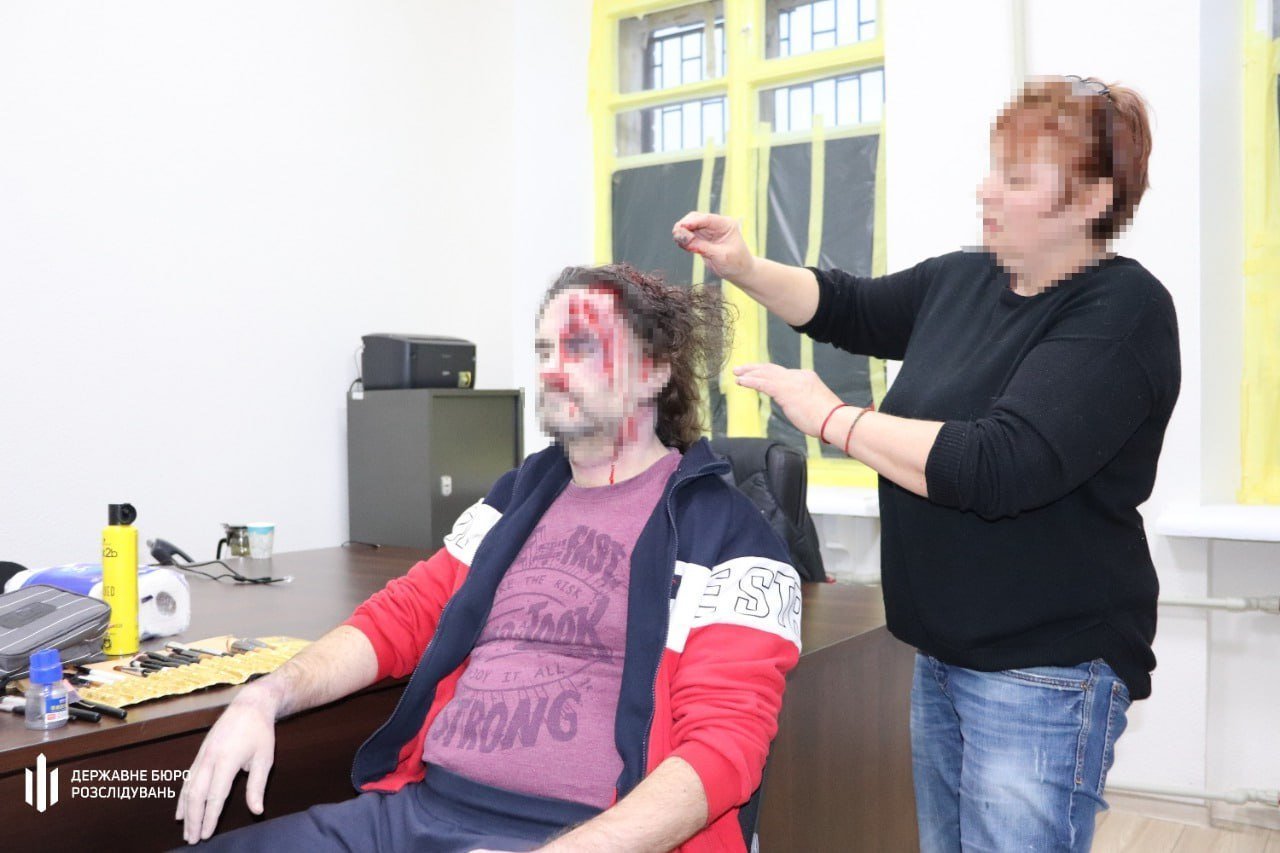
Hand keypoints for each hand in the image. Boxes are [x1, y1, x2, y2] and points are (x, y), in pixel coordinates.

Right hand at [175, 684, 279, 844]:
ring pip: (188, 788)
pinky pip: (188, 779)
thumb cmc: (260, 732)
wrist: (250, 705)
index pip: (215, 796)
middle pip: (196, 795)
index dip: (210, 817)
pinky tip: (180, 811)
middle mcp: (209, 759)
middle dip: (193, 819)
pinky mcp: (200, 754)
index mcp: (226, 761)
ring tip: (186, 830)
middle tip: (192, 839)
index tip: (206, 835)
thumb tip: (257, 811)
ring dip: (186, 811)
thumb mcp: (265, 759)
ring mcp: (202, 755)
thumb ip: (257, 786)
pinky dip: (183, 797)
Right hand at [672, 211, 755, 280]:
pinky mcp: (702, 240)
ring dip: (682, 231)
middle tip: (676, 235)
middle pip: (695, 218)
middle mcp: (716, 225)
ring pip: (690, 226)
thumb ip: (703, 247)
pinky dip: (683, 238)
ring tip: (677, 239)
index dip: (693, 222)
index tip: (682, 226)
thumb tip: (685, 241)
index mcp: (726, 224)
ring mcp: (708, 232)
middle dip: (685, 225)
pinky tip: (680, 243)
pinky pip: (689, 236)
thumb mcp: (721, 256)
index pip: (707, 219)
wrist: (740, 272)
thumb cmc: (736, 263)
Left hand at [733, 363, 843, 439]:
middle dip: (755, 368)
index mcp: (806, 377)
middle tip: (741, 369)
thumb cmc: (827, 419)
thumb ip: (802, 401)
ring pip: (765, 373)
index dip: (767, 373)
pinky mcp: (784, 390)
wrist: (833, 420)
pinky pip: (762, 383)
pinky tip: (740, 381)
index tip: (757, 375)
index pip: (782, 373)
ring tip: (736, 373)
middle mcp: (797, 375)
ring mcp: (791, 381)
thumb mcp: (814, 404)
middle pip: (771, 368)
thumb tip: (796, 407)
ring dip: (749, 373)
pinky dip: (750, 381)